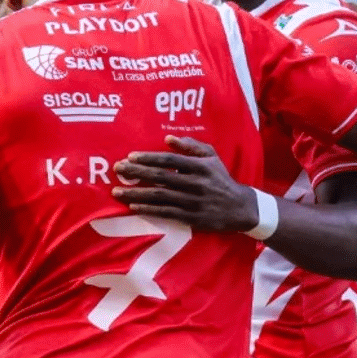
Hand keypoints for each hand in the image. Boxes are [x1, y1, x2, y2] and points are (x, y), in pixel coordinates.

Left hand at [112, 136, 259, 232]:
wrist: (239, 208)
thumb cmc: (221, 179)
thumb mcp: (212, 158)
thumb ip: (191, 146)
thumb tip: (168, 138)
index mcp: (200, 166)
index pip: (170, 160)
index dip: (149, 158)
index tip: (131, 156)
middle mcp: (196, 184)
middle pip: (161, 177)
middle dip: (137, 173)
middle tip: (118, 169)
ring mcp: (192, 202)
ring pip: (159, 196)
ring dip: (136, 194)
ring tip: (117, 191)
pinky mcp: (191, 218)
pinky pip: (165, 213)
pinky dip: (148, 210)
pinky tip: (133, 207)